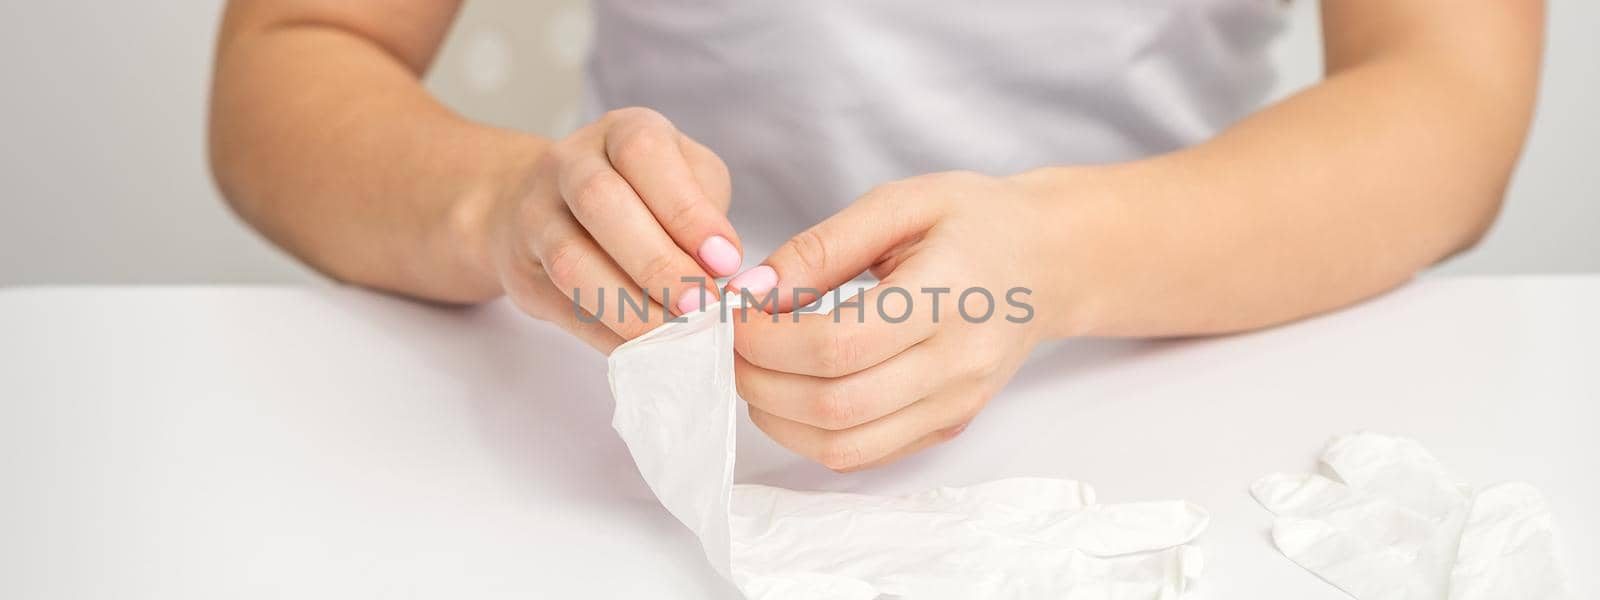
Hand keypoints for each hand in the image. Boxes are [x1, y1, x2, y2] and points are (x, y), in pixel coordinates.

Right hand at [482, 107, 741, 351]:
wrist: (545, 204)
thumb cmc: (642, 193)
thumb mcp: (685, 179)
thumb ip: (705, 211)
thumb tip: (722, 272)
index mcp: (622, 131)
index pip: (645, 156)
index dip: (687, 210)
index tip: (726, 261)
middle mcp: (570, 162)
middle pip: (602, 204)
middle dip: (658, 263)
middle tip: (702, 307)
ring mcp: (535, 213)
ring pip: (571, 260)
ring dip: (628, 306)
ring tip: (677, 336)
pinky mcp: (522, 269)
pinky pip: (562, 305)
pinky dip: (608, 332)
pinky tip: (648, 350)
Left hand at [727, 171, 1068, 470]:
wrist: (1047, 262)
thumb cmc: (975, 222)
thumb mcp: (900, 203)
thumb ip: (821, 247)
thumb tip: (754, 292)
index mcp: (948, 295)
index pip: (837, 345)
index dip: (767, 340)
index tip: (735, 315)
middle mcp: (958, 363)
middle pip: (834, 404)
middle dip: (759, 381)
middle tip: (731, 348)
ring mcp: (956, 405)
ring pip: (844, 445)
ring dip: (778, 418)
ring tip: (756, 373)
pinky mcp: (948, 427)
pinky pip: (865, 455)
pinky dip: (811, 435)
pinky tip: (793, 395)